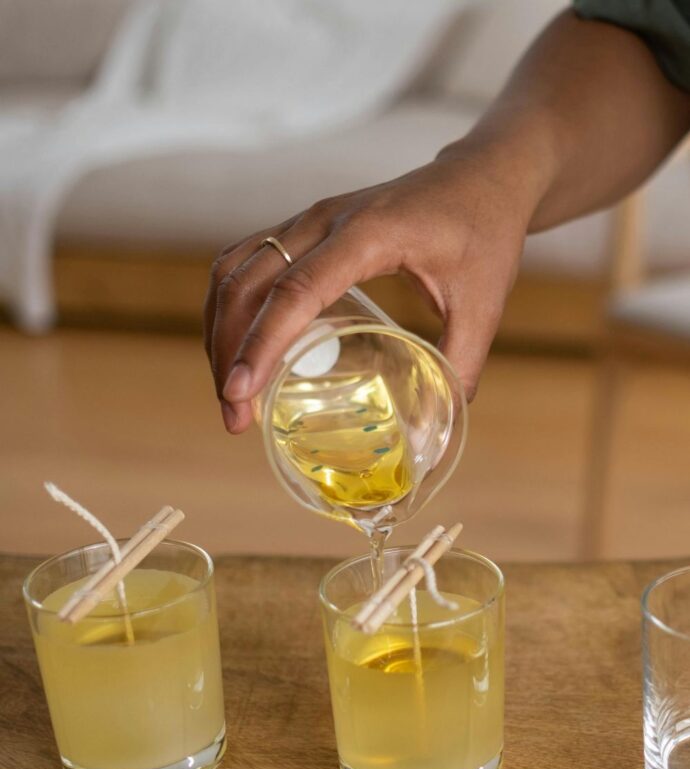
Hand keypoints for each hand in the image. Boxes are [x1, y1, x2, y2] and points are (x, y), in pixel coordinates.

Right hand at [204, 146, 537, 433]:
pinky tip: (237, 350)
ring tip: (230, 393)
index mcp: (367, 233)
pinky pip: (243, 263)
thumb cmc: (483, 231)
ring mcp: (307, 219)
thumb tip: (433, 440)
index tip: (240, 394)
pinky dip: (229, 309)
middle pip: (246, 284)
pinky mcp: (302, 228)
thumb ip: (459, 368)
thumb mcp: (484, 304)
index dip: (260, 345)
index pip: (295, 291)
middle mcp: (323, 219)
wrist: (480, 176)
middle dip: (228, 353)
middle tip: (234, 417)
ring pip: (232, 272)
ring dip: (219, 332)